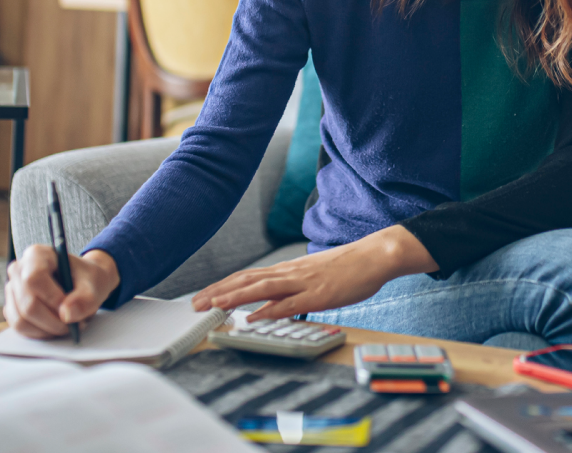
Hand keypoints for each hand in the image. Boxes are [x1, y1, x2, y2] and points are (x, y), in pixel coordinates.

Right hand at [3, 245, 119, 338]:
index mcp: (37, 255)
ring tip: (67, 326)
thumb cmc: (87, 279)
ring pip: (21, 320)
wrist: (83, 283)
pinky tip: (56, 327)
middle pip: (27, 304)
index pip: (33, 279)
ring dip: (47, 330)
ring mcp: (12, 290)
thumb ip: (85, 299)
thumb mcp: (95, 284)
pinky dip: (40, 333)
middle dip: (53, 321)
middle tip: (74, 325)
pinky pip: (20, 328)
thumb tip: (66, 314)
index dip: (51, 299)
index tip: (69, 309)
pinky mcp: (12, 308)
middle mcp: (19, 270)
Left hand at [190, 226, 436, 321]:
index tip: (203, 296)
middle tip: (196, 304)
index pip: (247, 277)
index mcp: (288, 270)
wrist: (375, 255)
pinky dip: (269, 309)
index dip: (223, 286)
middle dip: (219, 292)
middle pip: (247, 281)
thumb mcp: (313, 276)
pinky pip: (290, 303)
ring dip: (235, 298)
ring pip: (262, 289)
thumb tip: (271, 303)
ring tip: (214, 306)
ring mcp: (304, 282)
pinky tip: (254, 316)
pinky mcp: (319, 294)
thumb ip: (292, 289)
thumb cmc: (347, 268)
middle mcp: (290, 273)